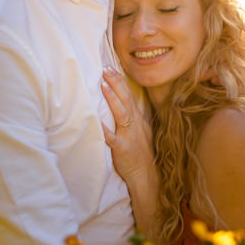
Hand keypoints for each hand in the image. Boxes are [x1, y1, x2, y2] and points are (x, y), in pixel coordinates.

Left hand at [100, 69, 155, 189]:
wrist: (147, 176)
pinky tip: (96, 121)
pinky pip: (112, 138)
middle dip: (116, 83)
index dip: (122, 82)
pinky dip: (105, 129)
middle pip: (126, 100)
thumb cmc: (141, 156)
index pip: (130, 96)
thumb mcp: (140, 133)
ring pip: (122, 113)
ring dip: (112, 99)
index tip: (112, 68)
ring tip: (103, 85)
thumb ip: (131, 119)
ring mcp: (130, 136)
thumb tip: (120, 105)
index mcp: (139, 121)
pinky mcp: (123, 148)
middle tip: (106, 69)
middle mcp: (135, 125)